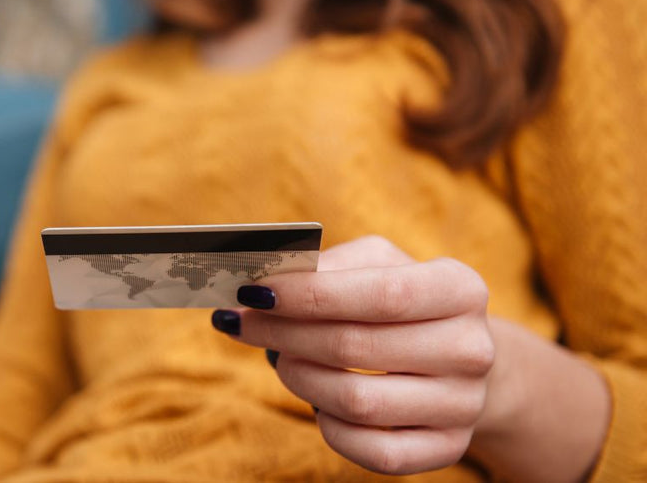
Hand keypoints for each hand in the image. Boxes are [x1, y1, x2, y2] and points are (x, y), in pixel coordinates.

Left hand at [212, 236, 494, 474]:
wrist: (458, 356)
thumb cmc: (402, 300)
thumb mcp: (376, 263)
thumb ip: (325, 265)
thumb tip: (262, 279)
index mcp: (461, 289)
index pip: (381, 295)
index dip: (309, 295)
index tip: (253, 291)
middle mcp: (471, 349)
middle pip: (356, 347)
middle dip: (284, 333)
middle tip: (242, 323)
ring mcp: (463, 405)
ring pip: (357, 402)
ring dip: (299, 378)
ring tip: (280, 358)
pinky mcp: (448, 448)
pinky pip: (373, 451)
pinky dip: (329, 427)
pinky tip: (316, 401)